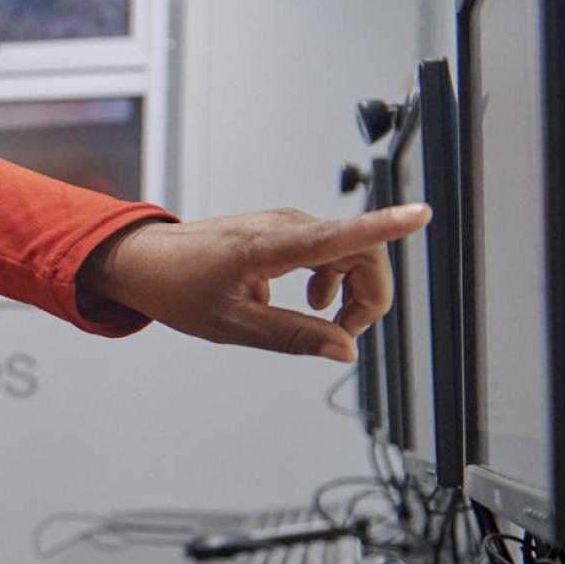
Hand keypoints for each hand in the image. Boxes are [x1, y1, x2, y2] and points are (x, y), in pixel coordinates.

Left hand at [81, 205, 428, 362]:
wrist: (144, 261)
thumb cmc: (178, 287)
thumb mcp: (234, 326)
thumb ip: (293, 336)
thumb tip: (344, 349)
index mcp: (270, 246)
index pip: (339, 234)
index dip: (385, 225)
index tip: (420, 214)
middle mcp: (284, 225)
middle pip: (361, 250)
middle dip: (369, 296)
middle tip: (344, 333)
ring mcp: (285, 223)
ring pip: (349, 250)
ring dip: (352, 290)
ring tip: (327, 321)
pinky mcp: (283, 229)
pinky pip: (330, 249)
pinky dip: (334, 279)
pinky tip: (315, 301)